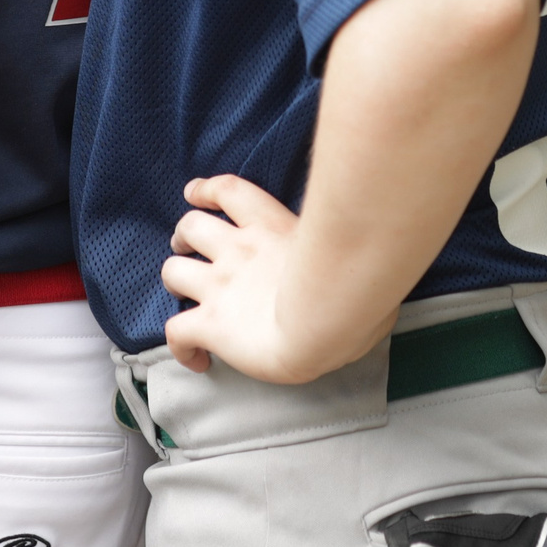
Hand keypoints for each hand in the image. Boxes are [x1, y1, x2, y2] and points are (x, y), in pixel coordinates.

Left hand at [162, 175, 374, 383]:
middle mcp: (238, 251)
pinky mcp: (210, 324)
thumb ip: (347, 254)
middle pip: (191, 226)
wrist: (325, 320)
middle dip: (184, 236)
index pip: (228, 190)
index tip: (198, 195)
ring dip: (174, 278)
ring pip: (172, 271)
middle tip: (188, 248)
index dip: (206, 189)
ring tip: (183, 291)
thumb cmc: (354, 287)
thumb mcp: (352, 252)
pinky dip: (180, 345)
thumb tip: (374, 274)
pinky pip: (176, 331)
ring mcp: (219, 287)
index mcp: (272, 227)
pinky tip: (195, 357)